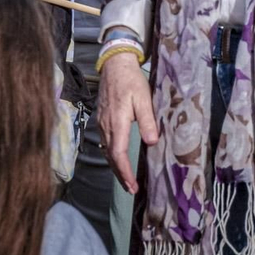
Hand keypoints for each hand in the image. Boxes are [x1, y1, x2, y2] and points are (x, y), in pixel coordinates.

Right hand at [97, 52, 158, 193]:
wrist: (114, 65)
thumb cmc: (131, 81)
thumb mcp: (144, 98)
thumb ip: (147, 120)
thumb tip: (152, 142)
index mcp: (117, 122)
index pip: (118, 154)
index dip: (125, 172)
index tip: (132, 185)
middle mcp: (106, 126)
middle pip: (111, 157)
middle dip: (120, 175)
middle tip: (131, 189)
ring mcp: (102, 123)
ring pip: (106, 151)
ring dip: (116, 167)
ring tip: (126, 179)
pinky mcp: (102, 120)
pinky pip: (105, 143)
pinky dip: (112, 156)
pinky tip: (118, 159)